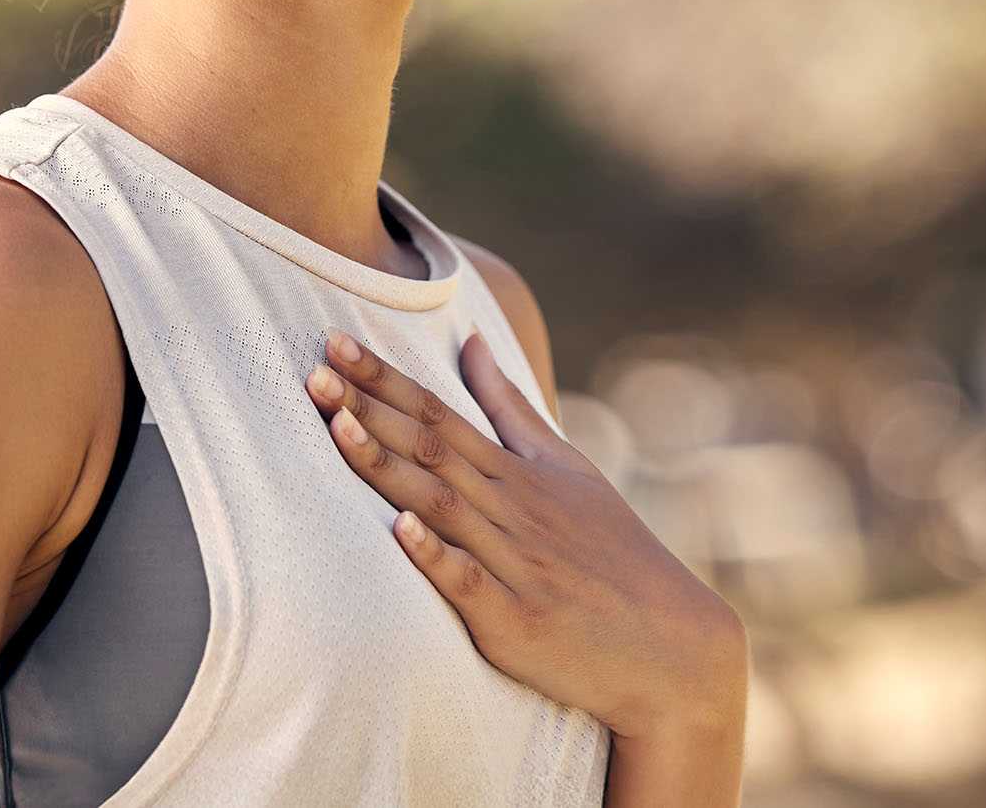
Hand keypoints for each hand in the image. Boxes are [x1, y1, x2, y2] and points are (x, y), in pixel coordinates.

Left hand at [304, 327, 744, 740]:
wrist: (671, 646)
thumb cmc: (611, 549)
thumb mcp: (566, 465)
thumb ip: (509, 405)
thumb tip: (471, 338)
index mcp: (514, 471)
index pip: (438, 411)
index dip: (383, 377)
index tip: (334, 342)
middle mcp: (509, 507)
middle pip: (428, 447)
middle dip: (368, 406)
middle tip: (313, 370)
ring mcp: (512, 563)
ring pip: (438, 504)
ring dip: (385, 465)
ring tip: (336, 427)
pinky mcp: (517, 621)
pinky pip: (470, 584)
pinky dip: (436, 557)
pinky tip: (398, 530)